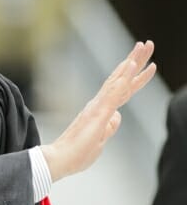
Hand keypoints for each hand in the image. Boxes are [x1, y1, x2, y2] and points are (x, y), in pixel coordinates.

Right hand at [40, 40, 155, 181]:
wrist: (59, 160)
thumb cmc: (76, 155)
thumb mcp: (100, 141)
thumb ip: (109, 127)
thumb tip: (117, 117)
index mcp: (100, 111)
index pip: (122, 90)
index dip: (134, 77)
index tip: (145, 63)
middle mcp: (99, 104)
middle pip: (121, 79)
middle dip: (135, 61)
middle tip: (147, 44)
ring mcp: (98, 107)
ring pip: (118, 80)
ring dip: (132, 62)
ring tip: (142, 47)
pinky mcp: (98, 113)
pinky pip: (114, 92)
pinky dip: (123, 78)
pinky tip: (131, 66)